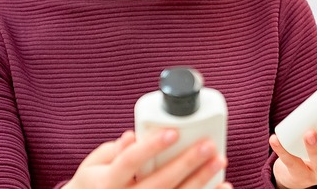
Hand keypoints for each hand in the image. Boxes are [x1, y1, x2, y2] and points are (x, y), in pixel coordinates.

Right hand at [64, 129, 231, 188]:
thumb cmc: (95, 182)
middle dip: (186, 163)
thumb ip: (114, 151)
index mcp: (108, 182)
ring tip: (219, 161)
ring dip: (201, 180)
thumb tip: (132, 137)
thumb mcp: (93, 165)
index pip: (130, 162)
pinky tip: (223, 186)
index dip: (151, 147)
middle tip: (207, 145)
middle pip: (159, 182)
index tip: (173, 132)